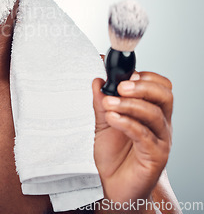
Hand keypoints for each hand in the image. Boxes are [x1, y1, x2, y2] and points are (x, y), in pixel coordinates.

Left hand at [92, 71, 172, 202]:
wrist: (115, 186)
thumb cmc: (115, 155)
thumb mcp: (103, 123)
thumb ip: (101, 103)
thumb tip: (97, 81)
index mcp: (151, 112)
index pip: (161, 87)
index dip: (146, 77)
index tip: (123, 74)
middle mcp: (160, 124)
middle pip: (164, 96)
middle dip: (142, 86)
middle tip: (120, 86)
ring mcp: (160, 140)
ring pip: (154, 114)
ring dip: (129, 104)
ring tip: (108, 103)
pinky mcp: (155, 156)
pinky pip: (144, 135)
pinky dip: (127, 123)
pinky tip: (113, 118)